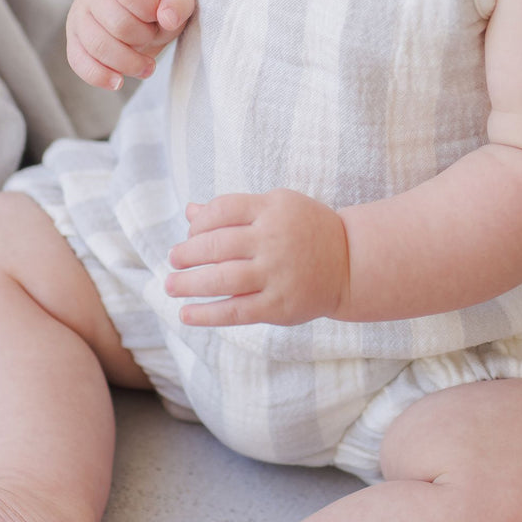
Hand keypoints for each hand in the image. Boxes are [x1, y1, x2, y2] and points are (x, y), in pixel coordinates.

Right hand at [66, 0, 193, 89]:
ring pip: (98, 46)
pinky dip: (98, 76)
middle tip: (153, 34)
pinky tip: (117, 81)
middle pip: (118, 25)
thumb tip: (168, 20)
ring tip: (146, 66)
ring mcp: (80, 14)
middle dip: (145, 38)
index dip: (152, 11)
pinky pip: (78, 61)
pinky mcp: (74, 37)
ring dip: (128, 63)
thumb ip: (179, 0)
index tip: (160, 13)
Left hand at [166, 190, 349, 326]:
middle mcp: (273, 240)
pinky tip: (186, 315)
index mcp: (271, 209)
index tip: (191, 234)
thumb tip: (190, 212)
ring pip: (222, 279)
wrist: (350, 263)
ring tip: (171, 285)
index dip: (199, 224)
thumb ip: (233, 210)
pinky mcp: (279, 306)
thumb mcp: (275, 207)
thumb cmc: (304, 229)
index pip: (222, 210)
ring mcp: (276, 274)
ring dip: (190, 284)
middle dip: (187, 254)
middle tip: (173, 260)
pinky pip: (236, 311)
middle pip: (217, 245)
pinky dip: (208, 314)